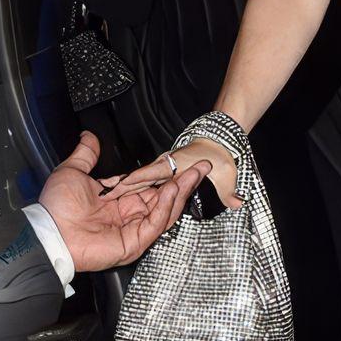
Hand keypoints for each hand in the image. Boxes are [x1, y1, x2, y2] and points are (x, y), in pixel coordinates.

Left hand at [39, 131, 209, 272]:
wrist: (49, 231)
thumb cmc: (56, 208)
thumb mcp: (72, 172)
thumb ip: (86, 154)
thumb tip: (88, 136)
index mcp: (118, 200)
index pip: (149, 185)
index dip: (165, 173)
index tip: (181, 159)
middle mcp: (128, 214)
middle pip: (163, 197)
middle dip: (183, 181)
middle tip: (200, 165)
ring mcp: (133, 229)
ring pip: (165, 209)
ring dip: (181, 191)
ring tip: (193, 174)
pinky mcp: (134, 242)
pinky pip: (155, 223)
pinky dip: (166, 206)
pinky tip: (174, 189)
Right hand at [101, 135, 239, 209]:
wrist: (218, 137)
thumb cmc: (218, 153)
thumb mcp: (226, 174)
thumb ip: (229, 192)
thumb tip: (237, 203)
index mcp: (176, 165)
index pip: (150, 173)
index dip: (134, 181)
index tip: (118, 186)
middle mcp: (166, 165)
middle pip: (139, 177)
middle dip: (121, 186)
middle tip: (103, 196)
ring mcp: (163, 166)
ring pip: (140, 178)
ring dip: (125, 186)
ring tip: (105, 195)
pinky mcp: (163, 168)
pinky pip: (145, 177)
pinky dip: (133, 184)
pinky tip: (119, 190)